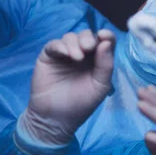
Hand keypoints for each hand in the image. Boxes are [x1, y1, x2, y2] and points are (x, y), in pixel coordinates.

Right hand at [22, 29, 115, 145]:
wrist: (56, 119)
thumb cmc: (81, 104)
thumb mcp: (100, 86)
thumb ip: (106, 65)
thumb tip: (106, 42)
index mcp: (97, 61)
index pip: (104, 42)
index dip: (106, 36)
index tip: (105, 36)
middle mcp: (82, 55)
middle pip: (87, 36)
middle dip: (89, 39)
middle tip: (89, 48)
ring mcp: (64, 55)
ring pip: (71, 37)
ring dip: (75, 43)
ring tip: (77, 58)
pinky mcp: (48, 57)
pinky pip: (54, 44)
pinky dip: (60, 45)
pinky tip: (65, 54)